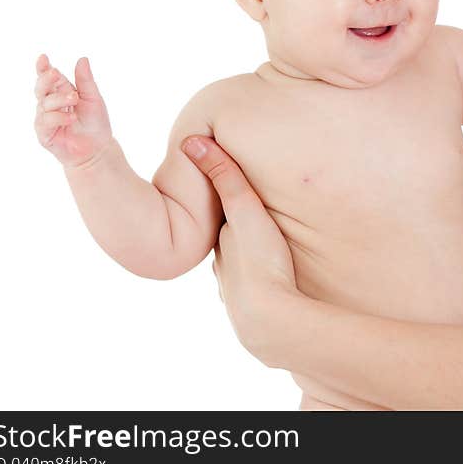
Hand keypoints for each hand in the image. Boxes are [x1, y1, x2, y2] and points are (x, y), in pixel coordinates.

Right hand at [34, 54, 113, 167]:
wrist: (97, 148)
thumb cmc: (95, 122)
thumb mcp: (93, 98)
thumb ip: (85, 80)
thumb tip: (82, 59)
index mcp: (62, 92)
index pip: (49, 78)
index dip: (43, 68)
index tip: (43, 57)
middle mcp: (50, 104)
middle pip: (41, 88)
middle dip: (46, 79)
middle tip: (55, 73)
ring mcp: (45, 118)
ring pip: (44, 103)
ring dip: (58, 99)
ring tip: (74, 99)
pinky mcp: (44, 134)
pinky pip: (45, 121)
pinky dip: (58, 117)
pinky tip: (71, 117)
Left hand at [180, 135, 299, 365]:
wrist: (270, 323)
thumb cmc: (261, 263)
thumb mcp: (245, 211)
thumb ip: (224, 177)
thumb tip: (190, 140)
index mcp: (223, 242)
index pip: (222, 218)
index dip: (229, 205)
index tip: (237, 192)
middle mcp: (224, 268)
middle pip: (229, 244)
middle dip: (236, 234)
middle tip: (255, 222)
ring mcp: (237, 292)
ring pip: (239, 270)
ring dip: (248, 262)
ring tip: (264, 253)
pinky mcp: (255, 312)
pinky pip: (254, 293)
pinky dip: (260, 285)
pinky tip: (271, 286)